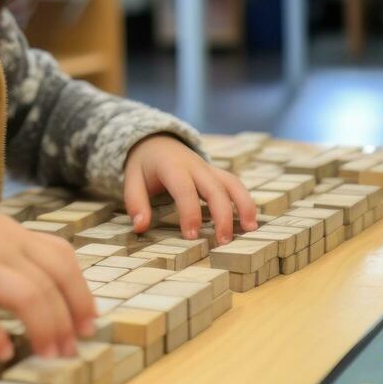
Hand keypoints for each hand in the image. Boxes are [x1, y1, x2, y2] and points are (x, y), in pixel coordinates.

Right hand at [0, 197, 97, 361]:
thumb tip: (68, 304)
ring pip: (25, 294)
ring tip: (47, 355)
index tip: (89, 326)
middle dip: (64, 323)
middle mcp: (9, 248)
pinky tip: (2, 352)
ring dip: (42, 328)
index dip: (81, 296)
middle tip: (69, 352)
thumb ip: (34, 260)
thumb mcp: (8, 238)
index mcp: (24, 239)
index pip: (64, 264)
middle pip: (48, 285)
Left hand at [123, 135, 257, 243]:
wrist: (157, 142)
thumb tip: (140, 227)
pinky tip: (250, 221)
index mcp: (172, 166)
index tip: (191, 236)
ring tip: (249, 230)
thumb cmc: (145, 166)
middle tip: (223, 242)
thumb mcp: (132, 179)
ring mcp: (209, 169)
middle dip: (222, 214)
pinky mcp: (217, 174)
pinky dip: (245, 201)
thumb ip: (135, 202)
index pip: (185, 189)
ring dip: (243, 205)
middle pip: (215, 188)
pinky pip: (235, 185)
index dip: (190, 213)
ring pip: (232, 183)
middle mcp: (195, 166)